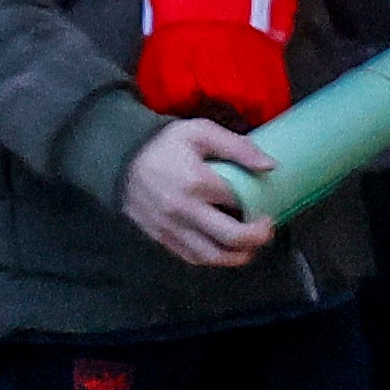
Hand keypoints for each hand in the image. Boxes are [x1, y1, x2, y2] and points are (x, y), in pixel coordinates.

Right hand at [117, 106, 270, 267]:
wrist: (119, 157)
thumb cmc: (164, 144)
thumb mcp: (200, 132)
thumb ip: (237, 146)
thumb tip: (270, 166)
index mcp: (195, 181)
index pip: (240, 203)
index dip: (260, 208)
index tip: (267, 207)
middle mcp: (183, 209)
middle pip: (231, 237)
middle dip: (258, 237)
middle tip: (265, 230)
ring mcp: (170, 227)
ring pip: (213, 255)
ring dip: (239, 256)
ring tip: (249, 246)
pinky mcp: (161, 237)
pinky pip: (193, 257)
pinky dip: (214, 258)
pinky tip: (223, 249)